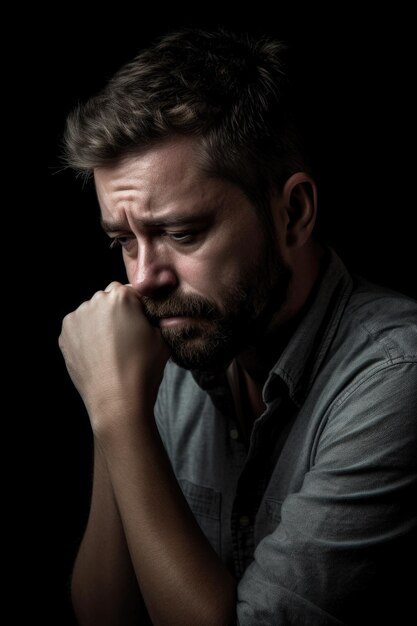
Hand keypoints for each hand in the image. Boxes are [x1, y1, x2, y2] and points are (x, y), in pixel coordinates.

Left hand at [59, 282, 169, 428]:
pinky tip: (98, 354)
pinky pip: (79, 327)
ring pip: (92, 312)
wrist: (117, 400)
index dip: (137, 307)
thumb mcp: (163, 337)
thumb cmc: (143, 369)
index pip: (130, 291)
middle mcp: (95, 301)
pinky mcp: (65, 335)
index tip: (141, 324)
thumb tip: (153, 314)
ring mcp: (76, 318)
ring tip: (111, 349)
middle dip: (116, 312)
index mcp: (121, 297)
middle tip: (126, 337)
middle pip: (108, 299)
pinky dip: (86, 336)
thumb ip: (156, 317)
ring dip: (100, 323)